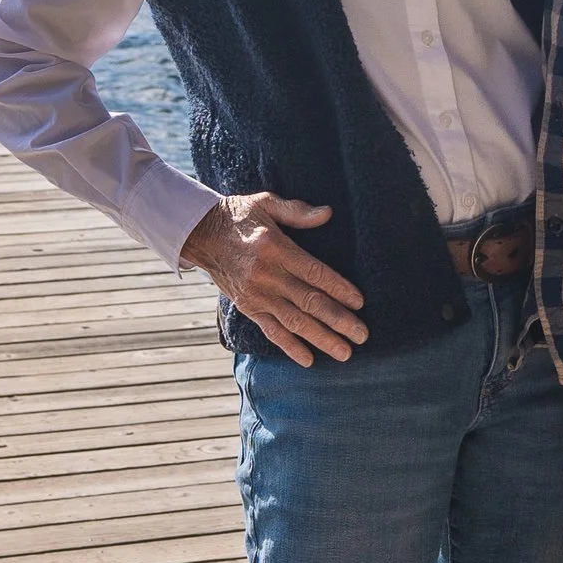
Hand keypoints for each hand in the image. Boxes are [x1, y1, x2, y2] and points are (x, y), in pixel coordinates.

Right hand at [182, 194, 367, 366]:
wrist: (200, 234)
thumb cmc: (238, 216)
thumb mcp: (266, 203)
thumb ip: (297, 211)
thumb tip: (327, 213)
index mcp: (275, 248)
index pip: (314, 272)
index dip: (339, 288)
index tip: (360, 302)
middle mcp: (267, 275)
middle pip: (309, 302)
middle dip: (339, 320)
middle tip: (362, 335)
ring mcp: (257, 295)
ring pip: (294, 322)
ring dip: (321, 339)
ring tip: (345, 353)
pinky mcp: (248, 307)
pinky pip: (271, 331)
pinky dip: (290, 347)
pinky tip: (309, 360)